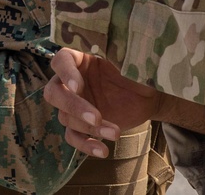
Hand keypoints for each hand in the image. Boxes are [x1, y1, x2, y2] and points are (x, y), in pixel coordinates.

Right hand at [45, 48, 163, 157]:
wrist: (150, 97)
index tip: (78, 87)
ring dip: (88, 128)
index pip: (61, 60)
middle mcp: (72, 81)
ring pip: (66, 118)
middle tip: (96, 117)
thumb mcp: (129, 63)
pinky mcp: (81, 124)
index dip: (65, 73)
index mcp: (81, 60)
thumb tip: (115, 52)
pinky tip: (103, 151)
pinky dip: (85, 145)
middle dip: (73, 107)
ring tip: (115, 133)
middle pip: (54, 93)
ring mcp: (74, 104)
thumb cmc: (139, 73)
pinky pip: (73, 137)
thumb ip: (118, 58)